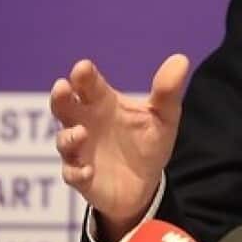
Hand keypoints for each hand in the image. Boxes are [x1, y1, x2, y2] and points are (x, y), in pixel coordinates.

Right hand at [50, 55, 189, 238]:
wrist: (146, 182)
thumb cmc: (148, 141)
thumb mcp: (163, 116)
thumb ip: (167, 91)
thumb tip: (181, 59)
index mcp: (103, 102)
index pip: (88, 84)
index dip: (84, 76)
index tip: (83, 68)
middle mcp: (85, 122)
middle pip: (64, 106)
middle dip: (61, 97)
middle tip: (62, 87)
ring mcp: (80, 150)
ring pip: (64, 140)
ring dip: (69, 136)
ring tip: (81, 132)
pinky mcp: (81, 177)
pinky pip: (73, 174)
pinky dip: (77, 172)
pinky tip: (87, 170)